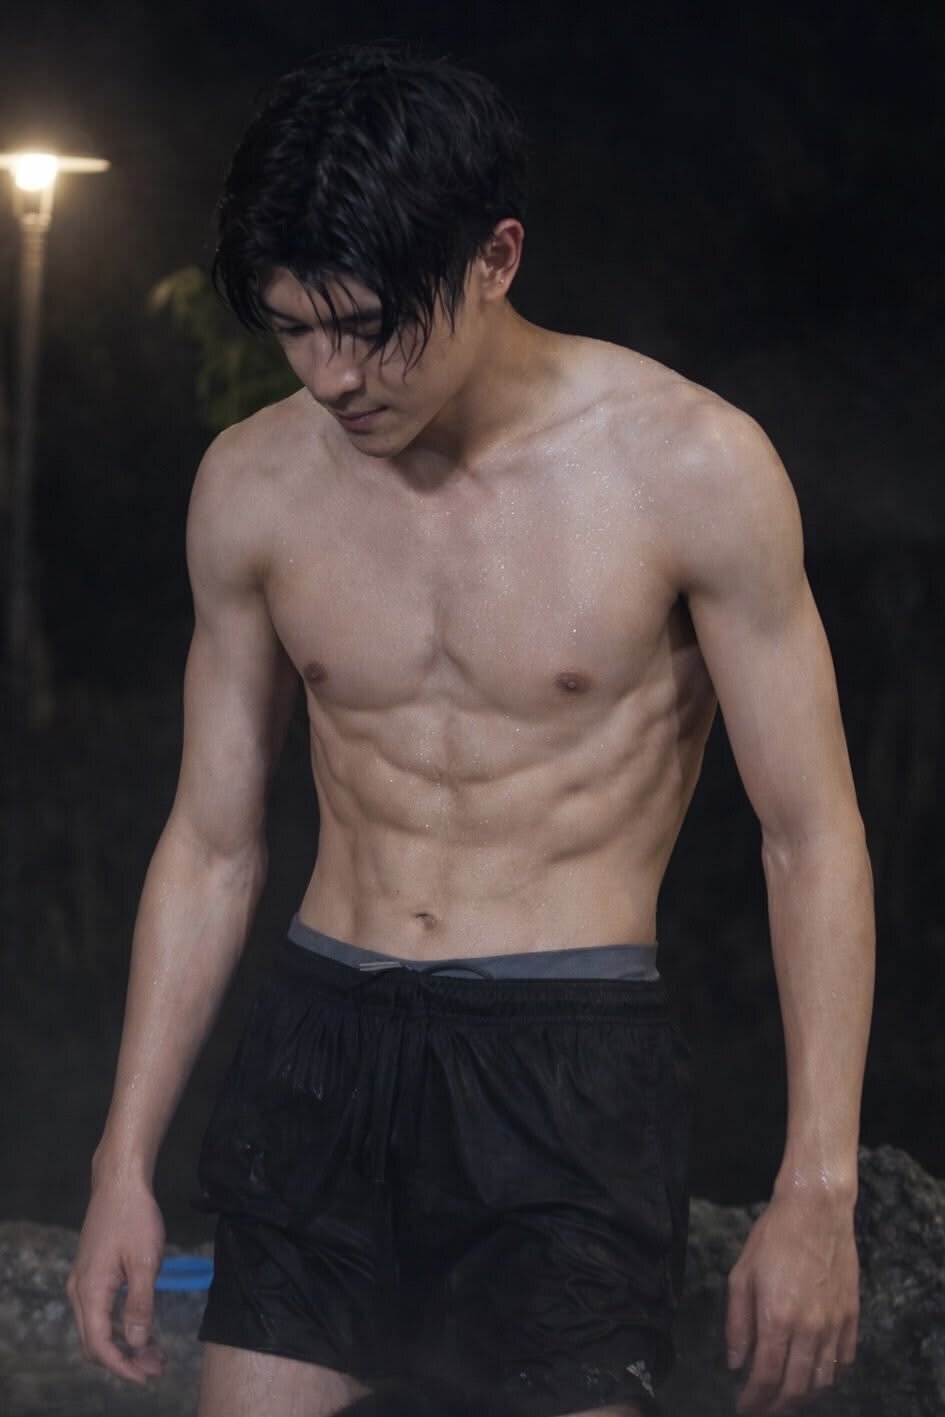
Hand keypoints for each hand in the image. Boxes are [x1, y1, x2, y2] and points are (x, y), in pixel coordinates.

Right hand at [67, 1173, 167, 1383]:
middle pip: (95, 1341)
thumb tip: (135, 1342)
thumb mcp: (146, 1261)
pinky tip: (140, 1325)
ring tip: (154, 1351)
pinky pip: (99, 1310)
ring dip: (123, 1342)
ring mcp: (82, 1280)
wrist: (120, 1181)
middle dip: (125, 1359)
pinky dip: (118, 1324)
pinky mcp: (91, 1272)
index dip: (122, 1366)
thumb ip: (140, 1304)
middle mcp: (79, 1290)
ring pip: (96, 1326)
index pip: (99, 1344)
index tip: (147, 1375)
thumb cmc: (135, 1217)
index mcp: (90, 1291)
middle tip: (156, 1366)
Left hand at [725, 1186, 858, 1413]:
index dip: (753, 1399)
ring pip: (823, 1379)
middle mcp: (810, 1330)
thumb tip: (735, 1363)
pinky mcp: (852, 1316)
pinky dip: (829, 1374)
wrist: (816, 1209)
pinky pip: (844, 1359)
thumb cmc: (773, 1238)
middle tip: (762, 1405)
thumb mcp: (741, 1275)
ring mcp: (835, 1325)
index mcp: (777, 1319)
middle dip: (776, 1404)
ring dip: (803, 1394)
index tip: (742, 1406)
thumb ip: (737, 1323)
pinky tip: (815, 1370)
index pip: (766, 1377)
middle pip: (796, 1388)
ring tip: (786, 1392)